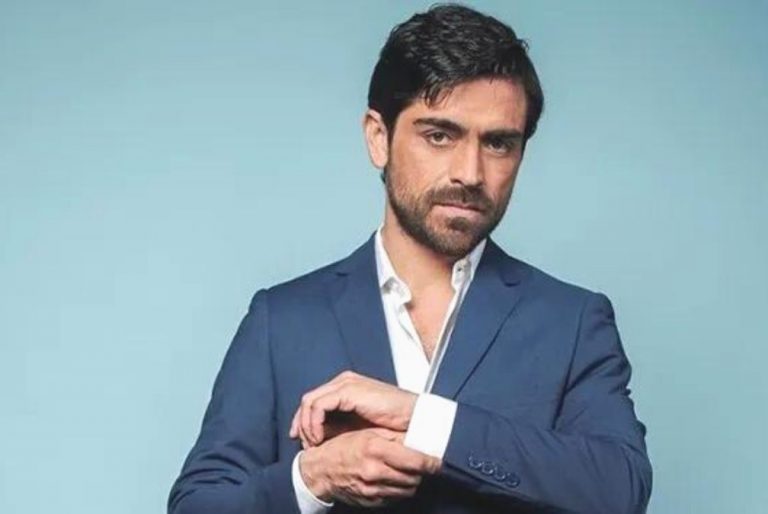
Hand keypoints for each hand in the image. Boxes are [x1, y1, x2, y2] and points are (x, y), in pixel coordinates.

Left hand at [289, 370, 417, 447]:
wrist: (414, 420)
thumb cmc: (391, 426)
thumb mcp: (359, 428)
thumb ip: (339, 427)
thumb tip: (316, 438)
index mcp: (346, 387)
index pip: (314, 401)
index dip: (303, 422)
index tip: (304, 443)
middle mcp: (344, 381)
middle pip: (308, 401)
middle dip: (302, 425)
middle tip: (306, 446)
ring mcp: (346, 384)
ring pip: (309, 402)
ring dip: (307, 426)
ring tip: (315, 444)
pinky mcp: (349, 390)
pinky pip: (319, 405)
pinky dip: (315, 423)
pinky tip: (321, 438)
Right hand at [299, 427, 440, 507]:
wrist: (319, 472)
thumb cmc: (340, 448)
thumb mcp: (365, 433)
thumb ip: (391, 436)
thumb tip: (415, 438)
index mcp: (374, 449)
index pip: (414, 460)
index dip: (430, 461)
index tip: (437, 460)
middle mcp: (375, 471)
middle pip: (414, 477)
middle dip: (421, 471)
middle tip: (422, 463)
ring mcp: (373, 489)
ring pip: (407, 489)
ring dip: (412, 480)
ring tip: (408, 471)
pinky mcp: (371, 501)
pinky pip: (395, 498)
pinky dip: (399, 490)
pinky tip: (394, 479)